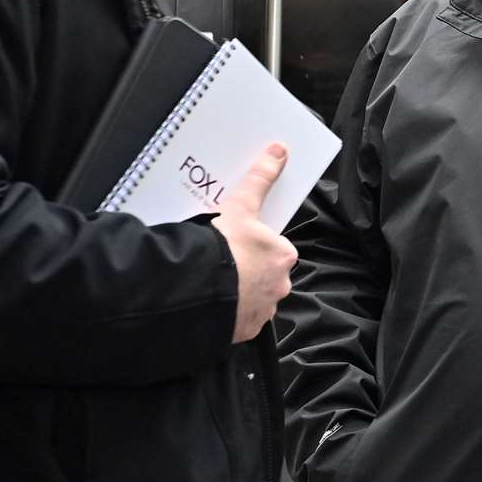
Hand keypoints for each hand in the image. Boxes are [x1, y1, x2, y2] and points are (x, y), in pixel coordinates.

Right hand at [211, 143, 297, 342]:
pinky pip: (238, 320)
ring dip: (239, 294)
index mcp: (283, 257)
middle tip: (222, 263)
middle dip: (248, 271)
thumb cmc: (223, 247)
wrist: (198, 291)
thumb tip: (280, 149)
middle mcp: (280, 287)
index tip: (236, 245)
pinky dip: (228, 314)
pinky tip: (211, 304)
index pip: (274, 250)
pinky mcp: (244, 332)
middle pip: (266, 276)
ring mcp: (262, 312)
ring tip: (214, 284)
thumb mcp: (240, 207)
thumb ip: (260, 179)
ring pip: (254, 299)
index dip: (255, 246)